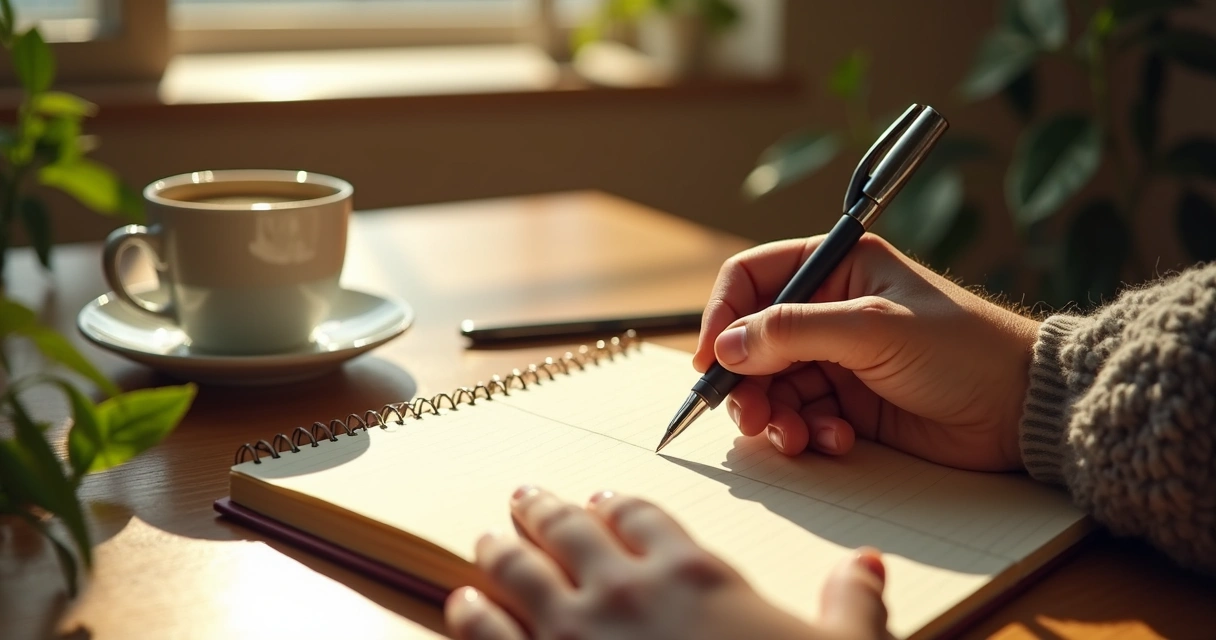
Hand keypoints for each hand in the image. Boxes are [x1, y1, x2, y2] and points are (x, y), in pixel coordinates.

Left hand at [445, 487, 890, 639]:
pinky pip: (491, 635)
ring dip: (501, 549)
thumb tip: (865, 564)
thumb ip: (852, 602)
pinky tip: (461, 602)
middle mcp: (626, 591)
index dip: (619, 504)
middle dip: (543, 509)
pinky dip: (472, 614)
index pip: (643, 516)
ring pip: (523, 571)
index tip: (604, 499)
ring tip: (486, 537)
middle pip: (570, 530)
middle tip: (524, 497)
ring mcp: (576, 635)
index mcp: (694, 573)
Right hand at [693, 234, 1039, 470]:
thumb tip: (724, 346)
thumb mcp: (872, 330)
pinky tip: (836, 440)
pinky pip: (800, 417)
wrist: (1019, 409)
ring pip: (770, 386)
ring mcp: (837, 358)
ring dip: (775, 416)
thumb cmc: (962, 350)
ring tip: (797, 436)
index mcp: (836, 268)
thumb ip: (792, 333)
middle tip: (752, 417)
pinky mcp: (848, 403)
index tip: (711, 360)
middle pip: (751, 341)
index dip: (722, 316)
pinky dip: (806, 433)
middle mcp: (828, 309)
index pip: (751, 279)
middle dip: (745, 381)